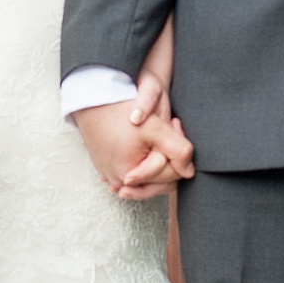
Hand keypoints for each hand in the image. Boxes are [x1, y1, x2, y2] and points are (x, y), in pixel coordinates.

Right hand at [73, 97, 193, 199]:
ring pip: (147, 178)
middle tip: (166, 128)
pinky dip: (142, 161)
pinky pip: (133, 172)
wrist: (93, 100)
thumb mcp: (156, 129)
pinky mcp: (106, 170)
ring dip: (156, 159)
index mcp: (131, 176)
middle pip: (159, 180)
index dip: (178, 150)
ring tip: (154, 136)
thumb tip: (189, 172)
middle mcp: (118, 182)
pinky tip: (143, 144)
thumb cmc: (122, 112)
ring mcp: (110, 177)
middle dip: (168, 157)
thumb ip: (178, 151)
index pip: (171, 174)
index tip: (173, 124)